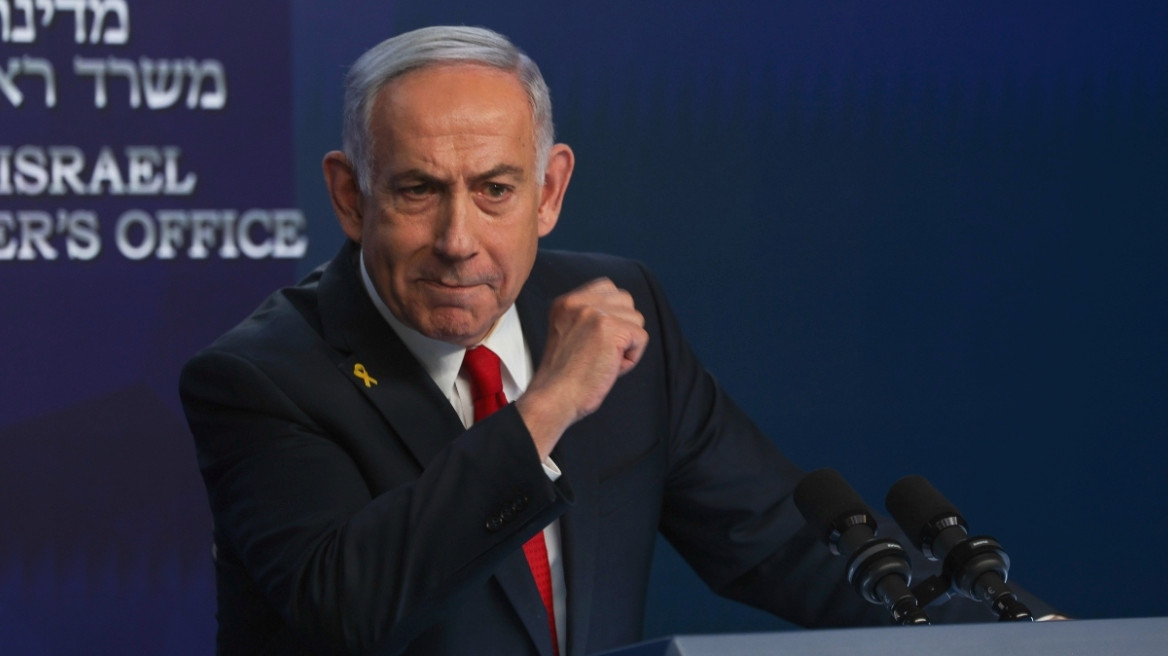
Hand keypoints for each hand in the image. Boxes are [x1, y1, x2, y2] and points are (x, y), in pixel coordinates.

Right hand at [517, 278, 647, 458]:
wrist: (554, 398)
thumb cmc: (565, 377)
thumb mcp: (570, 334)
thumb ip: (590, 317)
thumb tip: (626, 312)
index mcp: (565, 302)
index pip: (607, 287)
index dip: (613, 313)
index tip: (598, 339)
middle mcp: (577, 302)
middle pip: (626, 301)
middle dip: (622, 329)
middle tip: (600, 354)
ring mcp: (593, 313)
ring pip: (636, 319)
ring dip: (627, 344)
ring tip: (603, 361)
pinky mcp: (610, 328)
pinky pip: (641, 338)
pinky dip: (632, 358)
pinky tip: (610, 367)